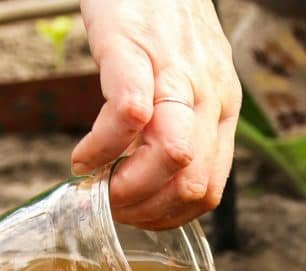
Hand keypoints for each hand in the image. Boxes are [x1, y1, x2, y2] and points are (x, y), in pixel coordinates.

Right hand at [74, 0, 240, 229]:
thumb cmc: (161, 18)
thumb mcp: (190, 77)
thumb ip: (182, 124)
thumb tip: (157, 179)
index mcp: (222, 107)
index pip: (209, 188)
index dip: (168, 215)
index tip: (134, 216)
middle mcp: (208, 93)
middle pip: (190, 181)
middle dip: (145, 209)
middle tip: (110, 206)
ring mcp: (173, 71)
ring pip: (172, 155)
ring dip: (126, 187)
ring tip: (96, 185)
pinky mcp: (133, 49)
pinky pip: (129, 114)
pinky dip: (101, 148)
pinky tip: (83, 155)